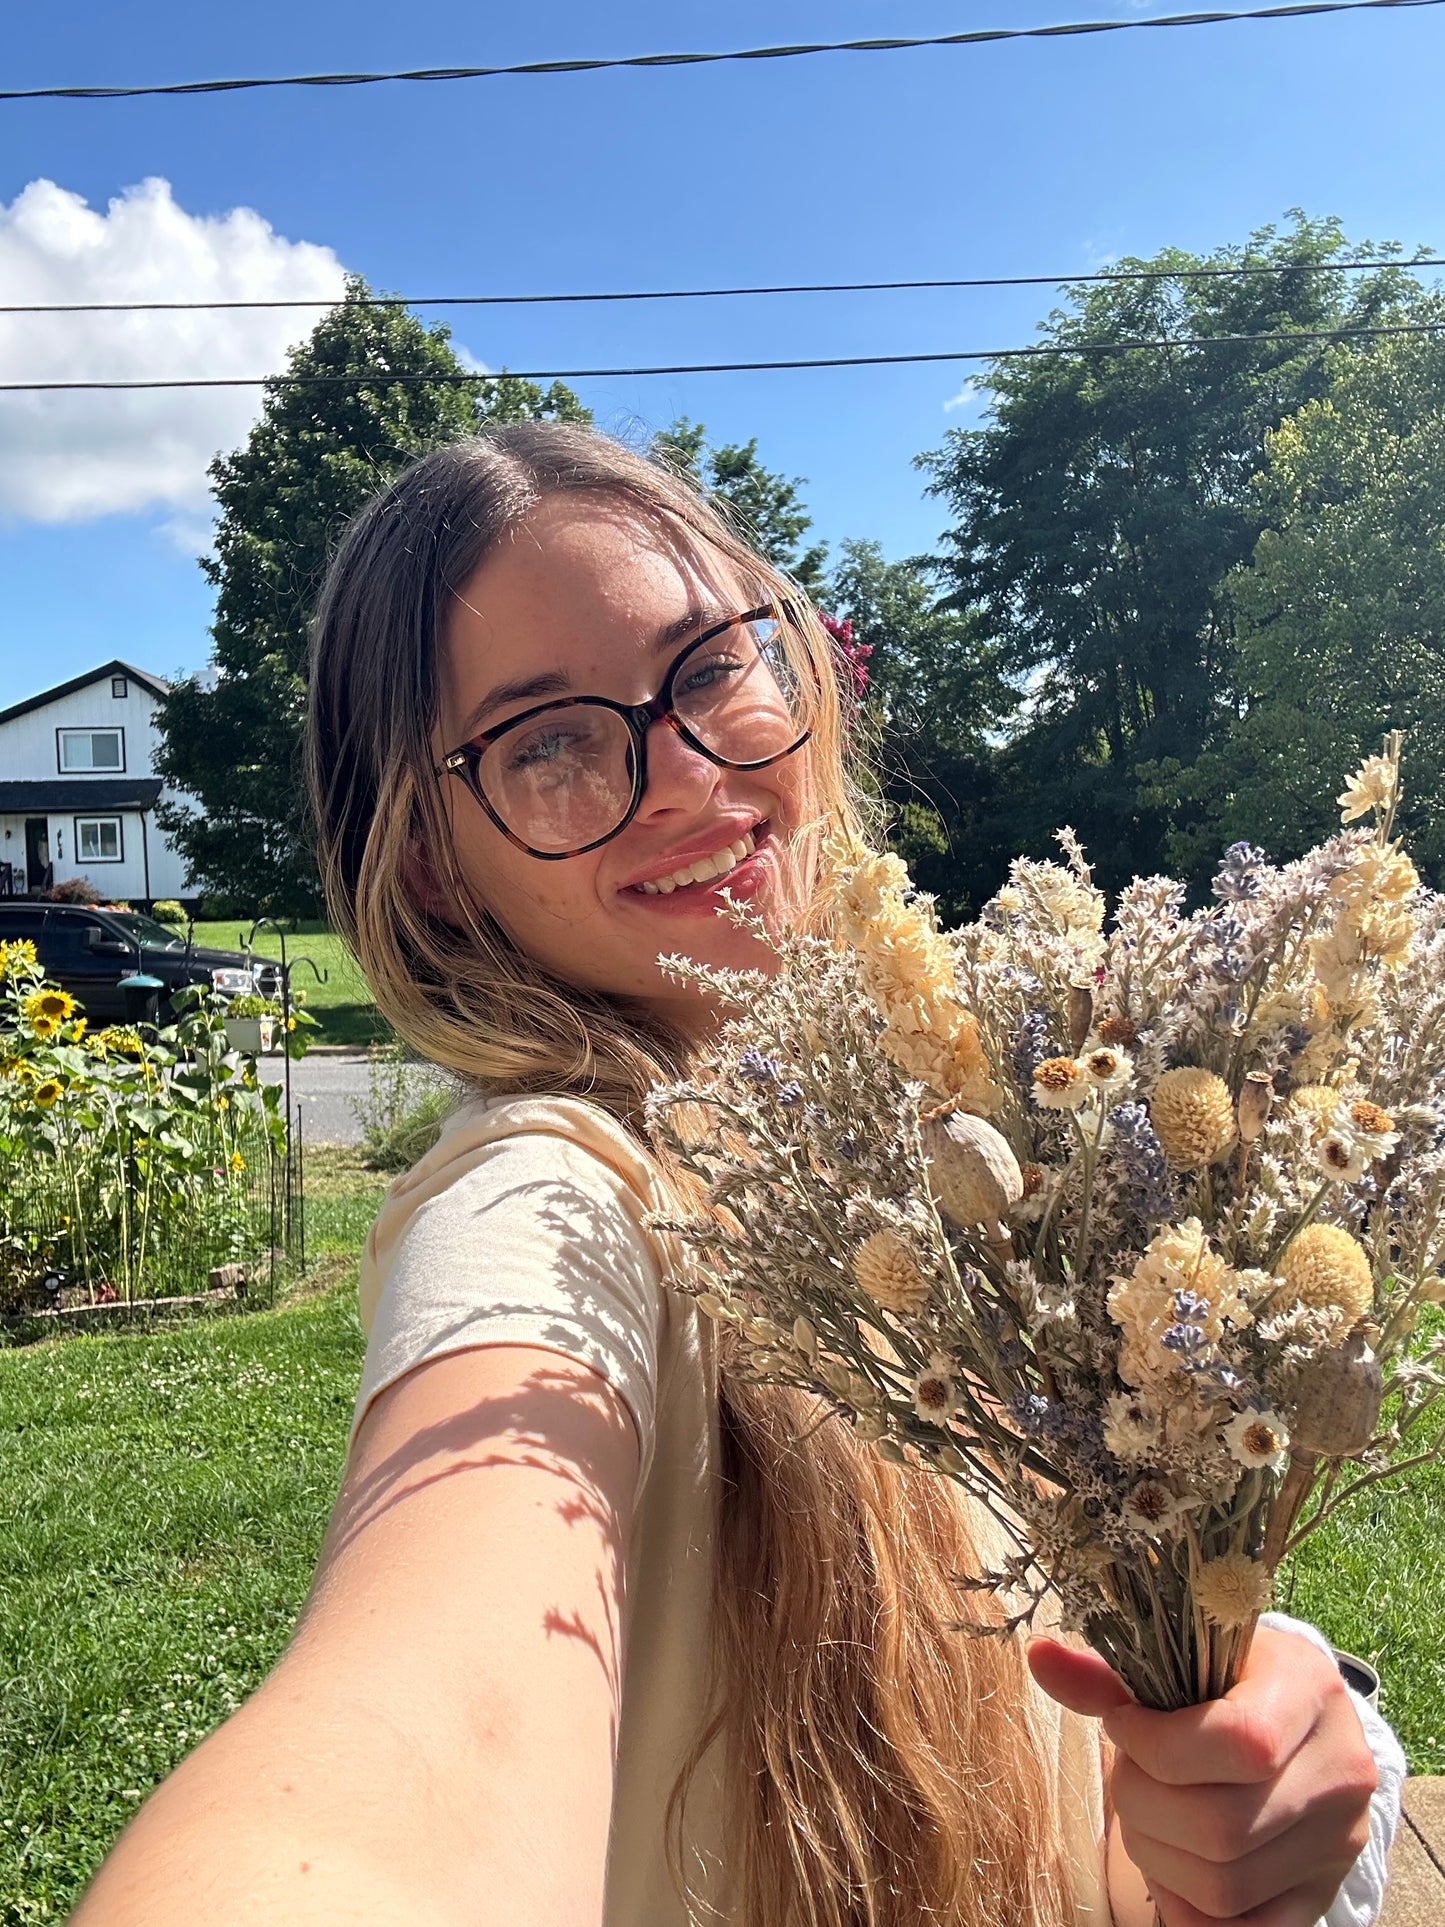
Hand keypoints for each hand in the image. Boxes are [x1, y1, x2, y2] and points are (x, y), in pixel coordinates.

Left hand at [1028, 1624, 1377, 1926]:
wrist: (1302, 1726)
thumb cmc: (1232, 1682)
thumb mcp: (1185, 1659)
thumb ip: (1111, 1673)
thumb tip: (1039, 1657)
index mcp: (1310, 1691)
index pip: (1240, 1742)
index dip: (1159, 1745)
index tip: (1123, 1726)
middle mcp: (1339, 1772)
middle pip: (1221, 1826)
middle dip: (1143, 1803)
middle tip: (1128, 1774)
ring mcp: (1337, 1843)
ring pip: (1224, 1885)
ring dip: (1156, 1855)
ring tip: (1146, 1813)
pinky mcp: (1321, 1894)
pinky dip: (1187, 1904)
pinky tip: (1171, 1861)